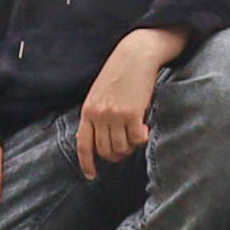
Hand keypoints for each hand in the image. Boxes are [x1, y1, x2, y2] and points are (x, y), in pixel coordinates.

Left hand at [71, 27, 176, 171]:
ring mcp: (115, 115)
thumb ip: (97, 114)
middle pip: (105, 150)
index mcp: (88, 110)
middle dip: (116, 154)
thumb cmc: (119, 72)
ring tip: (136, 135)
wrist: (135, 54)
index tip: (91, 175)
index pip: (83, 144)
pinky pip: (136, 139)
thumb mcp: (99, 93)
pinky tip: (145, 130)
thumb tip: (100, 140)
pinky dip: (141, 139)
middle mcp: (99, 115)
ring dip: (130, 147)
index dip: (87, 163)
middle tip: (126, 147)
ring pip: (122, 148)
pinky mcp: (132, 114)